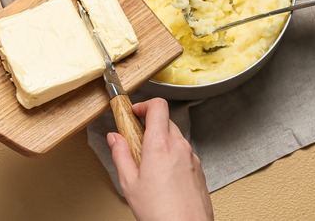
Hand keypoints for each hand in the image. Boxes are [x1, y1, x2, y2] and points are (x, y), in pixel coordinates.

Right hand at [108, 98, 213, 220]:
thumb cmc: (161, 213)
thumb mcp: (130, 184)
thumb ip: (120, 155)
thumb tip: (114, 139)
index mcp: (160, 145)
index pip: (158, 107)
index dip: (144, 105)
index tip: (134, 112)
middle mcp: (180, 147)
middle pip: (166, 121)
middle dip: (150, 126)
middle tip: (136, 141)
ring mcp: (192, 158)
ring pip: (176, 138)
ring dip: (162, 143)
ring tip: (149, 165)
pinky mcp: (199, 170)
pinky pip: (184, 154)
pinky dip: (173, 157)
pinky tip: (164, 177)